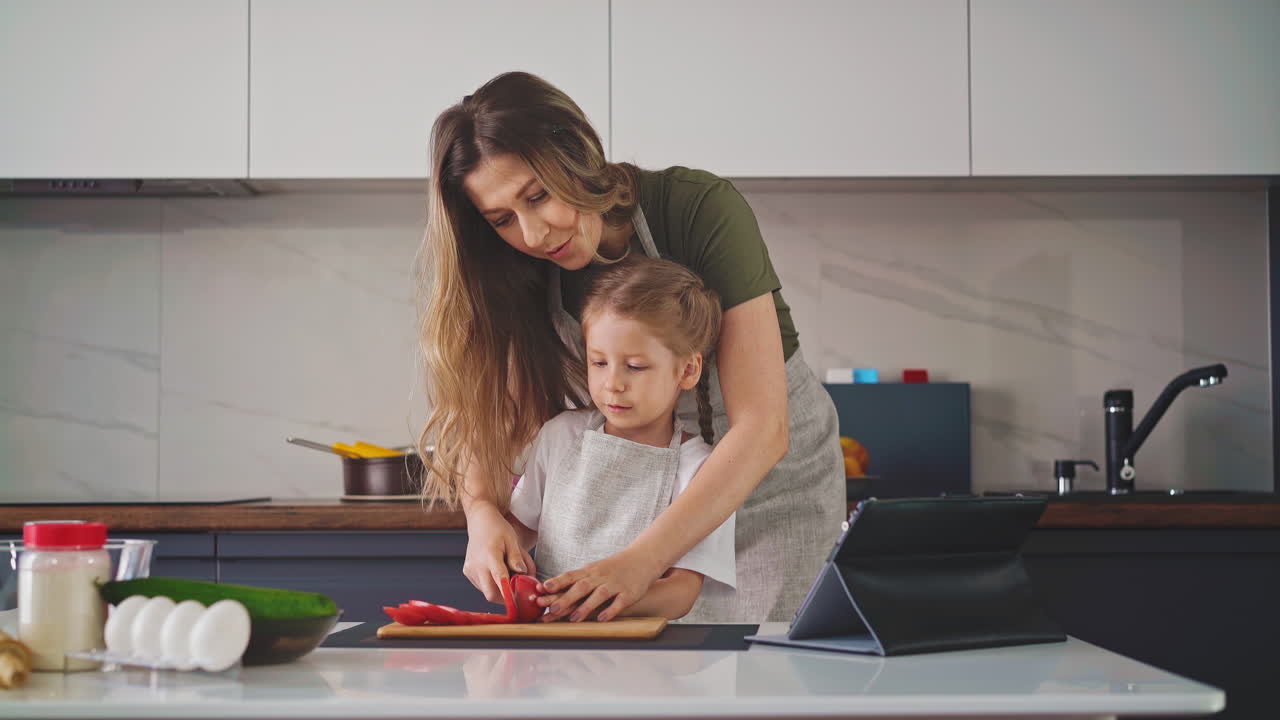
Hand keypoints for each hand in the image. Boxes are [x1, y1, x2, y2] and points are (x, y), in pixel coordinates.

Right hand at [462, 503, 535, 603]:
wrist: (480, 522)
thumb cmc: (498, 529)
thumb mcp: (512, 540)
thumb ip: (517, 558)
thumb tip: (523, 573)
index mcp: (490, 556)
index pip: (499, 580)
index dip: (509, 595)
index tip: (519, 602)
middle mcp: (477, 565)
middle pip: (491, 594)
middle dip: (505, 598)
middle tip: (517, 592)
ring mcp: (470, 569)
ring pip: (486, 592)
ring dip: (499, 590)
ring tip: (507, 575)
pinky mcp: (467, 572)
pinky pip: (481, 586)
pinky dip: (491, 584)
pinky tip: (496, 572)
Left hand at [537, 548, 660, 622]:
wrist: (642, 559)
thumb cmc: (612, 568)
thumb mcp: (593, 570)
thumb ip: (575, 580)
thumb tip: (549, 590)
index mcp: (589, 571)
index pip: (570, 576)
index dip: (556, 582)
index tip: (542, 589)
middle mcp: (600, 577)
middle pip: (581, 586)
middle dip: (566, 598)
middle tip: (551, 609)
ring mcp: (615, 584)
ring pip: (599, 595)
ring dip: (586, 607)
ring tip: (574, 618)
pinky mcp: (628, 593)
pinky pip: (618, 602)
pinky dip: (610, 610)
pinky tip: (602, 619)